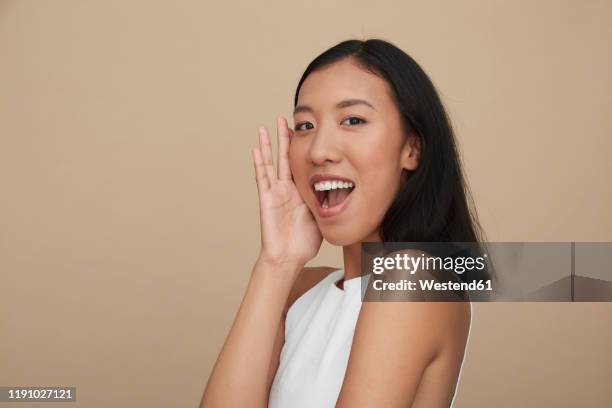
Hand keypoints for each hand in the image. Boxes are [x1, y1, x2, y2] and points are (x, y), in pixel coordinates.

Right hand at [252, 117, 322, 266]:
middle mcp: (287, 188)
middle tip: (285, 118)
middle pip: (286, 157)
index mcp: (301, 191)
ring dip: (269, 145)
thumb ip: (329, 203)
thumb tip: (348, 194)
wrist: (289, 257)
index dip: (302, 147)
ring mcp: (275, 192)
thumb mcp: (322, 216)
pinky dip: (259, 162)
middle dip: (286, 138)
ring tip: (267, 126)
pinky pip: (262, 177)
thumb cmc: (304, 242)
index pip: (302, 163)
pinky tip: (257, 148)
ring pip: (272, 163)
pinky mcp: (267, 199)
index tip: (305, 129)